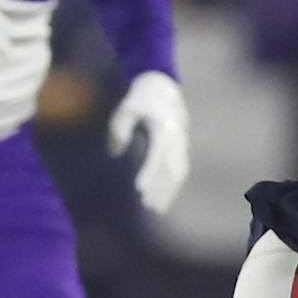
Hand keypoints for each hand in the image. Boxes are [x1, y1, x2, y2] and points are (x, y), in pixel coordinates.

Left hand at [107, 70, 188, 214]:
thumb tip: (115, 153)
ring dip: (168, 191)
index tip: (138, 188)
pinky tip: (163, 198)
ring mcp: (182, 143)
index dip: (148, 173)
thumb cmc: (140, 98)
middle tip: (146, 205)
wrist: (164, 88)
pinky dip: (173, 186)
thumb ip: (119, 128)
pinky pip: (180, 170)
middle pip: (170, 169)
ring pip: (178, 172)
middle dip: (159, 189)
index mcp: (164, 128)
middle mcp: (177, 138)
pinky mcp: (182, 148)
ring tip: (156, 209)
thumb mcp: (126, 107)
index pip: (157, 156)